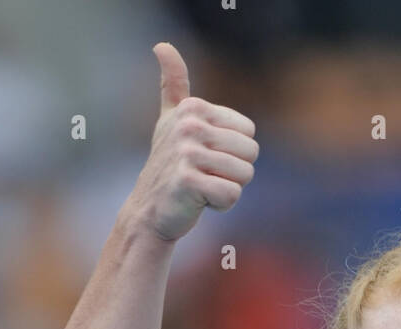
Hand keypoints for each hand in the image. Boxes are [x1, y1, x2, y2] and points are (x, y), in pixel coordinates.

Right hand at [126, 42, 258, 241]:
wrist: (149, 210)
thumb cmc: (169, 166)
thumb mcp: (170, 120)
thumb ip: (173, 85)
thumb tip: (162, 45)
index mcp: (193, 107)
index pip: (249, 132)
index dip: (233, 152)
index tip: (205, 157)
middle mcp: (189, 125)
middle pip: (251, 153)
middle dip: (234, 172)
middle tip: (204, 176)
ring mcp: (187, 153)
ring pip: (245, 175)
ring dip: (227, 188)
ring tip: (201, 188)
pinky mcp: (188, 182)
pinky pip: (232, 195)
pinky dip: (221, 205)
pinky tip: (199, 202)